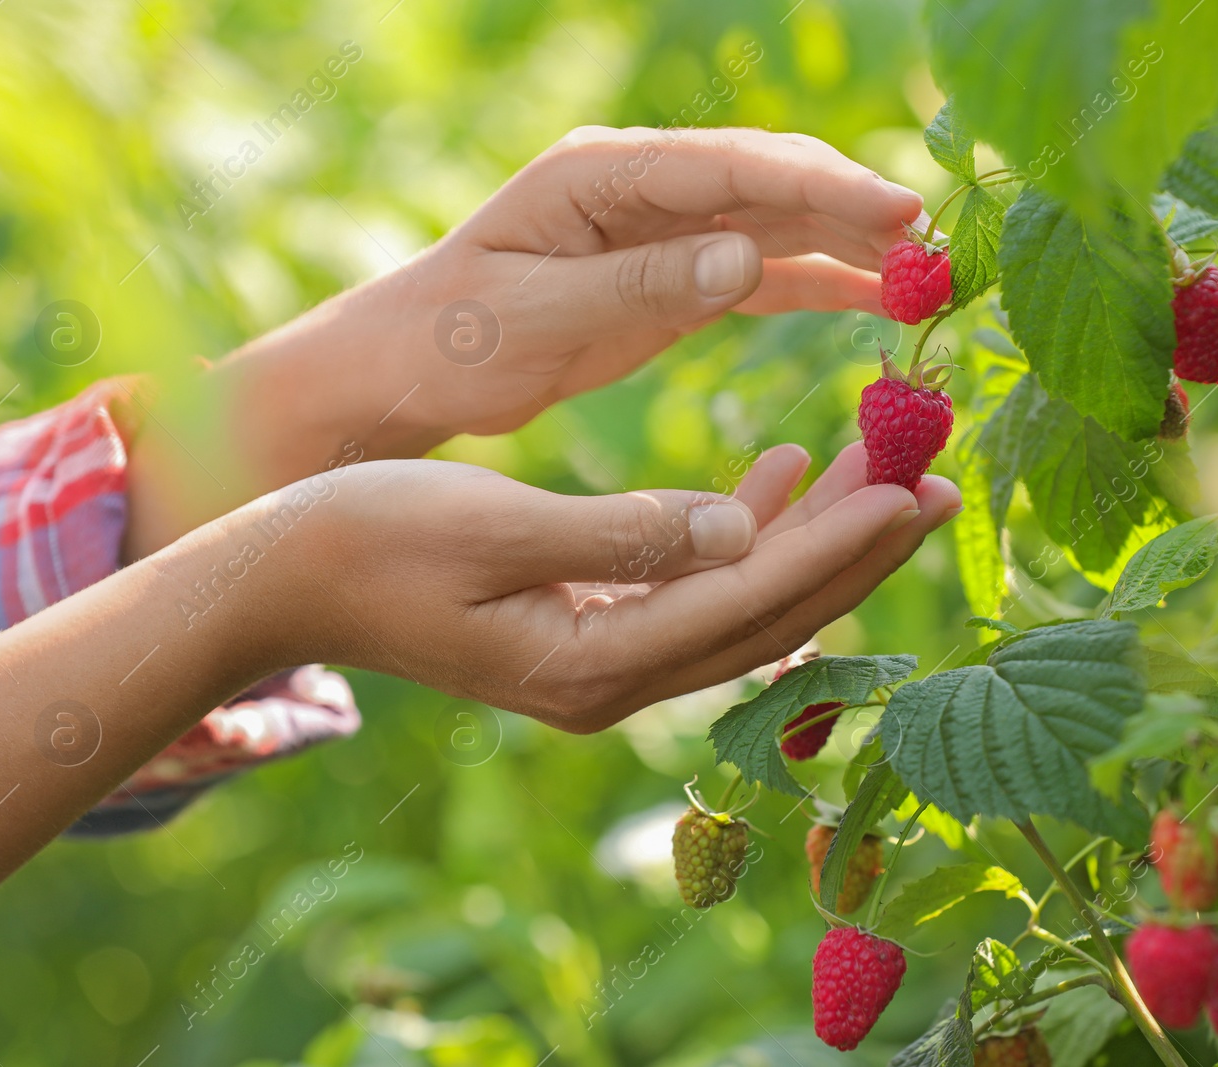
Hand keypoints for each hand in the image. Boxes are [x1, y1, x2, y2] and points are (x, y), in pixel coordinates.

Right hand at [289, 443, 960, 731]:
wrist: (280, 578)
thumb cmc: (370, 539)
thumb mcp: (494, 525)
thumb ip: (624, 534)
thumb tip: (741, 528)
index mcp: (592, 663)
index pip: (749, 605)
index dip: (840, 548)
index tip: (916, 489)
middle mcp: (612, 681)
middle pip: (767, 616)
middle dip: (855, 550)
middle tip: (937, 477)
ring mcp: (601, 664)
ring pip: (742, 604)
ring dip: (814, 539)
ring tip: (885, 468)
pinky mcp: (586, 632)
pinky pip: (695, 591)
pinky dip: (746, 536)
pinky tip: (778, 477)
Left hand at [395, 126, 923, 436]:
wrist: (413, 368)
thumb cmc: (455, 339)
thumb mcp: (538, 316)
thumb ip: (641, 285)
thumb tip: (747, 255)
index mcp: (600, 176)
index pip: (730, 167)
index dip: (820, 184)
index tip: (898, 209)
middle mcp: (640, 188)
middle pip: (769, 183)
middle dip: (854, 207)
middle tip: (936, 244)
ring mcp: (661, 229)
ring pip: (777, 224)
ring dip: (851, 245)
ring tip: (927, 274)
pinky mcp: (672, 276)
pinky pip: (760, 272)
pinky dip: (819, 283)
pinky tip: (876, 301)